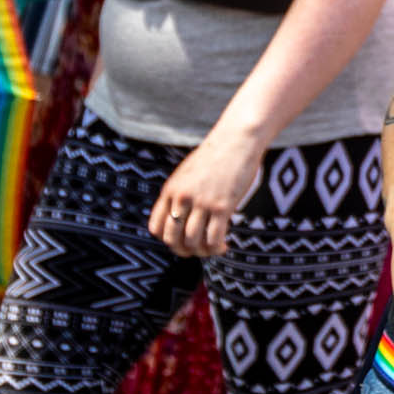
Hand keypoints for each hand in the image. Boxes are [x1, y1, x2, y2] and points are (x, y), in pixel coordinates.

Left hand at [151, 121, 266, 257]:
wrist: (237, 141)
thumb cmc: (215, 157)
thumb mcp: (187, 173)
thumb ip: (180, 193)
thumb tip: (179, 217)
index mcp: (171, 190)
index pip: (156, 228)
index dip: (167, 241)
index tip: (181, 241)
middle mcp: (182, 198)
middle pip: (172, 239)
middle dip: (184, 251)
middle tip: (197, 250)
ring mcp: (202, 202)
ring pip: (193, 242)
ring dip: (202, 252)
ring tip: (213, 249)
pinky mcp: (222, 206)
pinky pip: (214, 238)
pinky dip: (217, 248)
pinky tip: (224, 245)